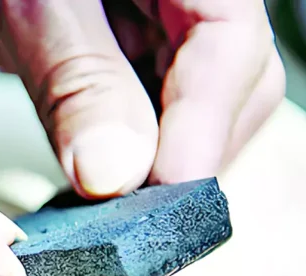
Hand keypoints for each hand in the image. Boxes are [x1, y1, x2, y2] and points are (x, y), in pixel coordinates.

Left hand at [0, 0, 285, 196]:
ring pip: (183, 108)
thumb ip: (75, 74)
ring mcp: (134, 26)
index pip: (230, 35)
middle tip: (139, 218)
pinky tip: (88, 194)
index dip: (207, 116)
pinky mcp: (95, 59)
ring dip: (154, 167)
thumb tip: (117, 170)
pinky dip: (116, 161)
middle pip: (227, 79)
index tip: (168, 186)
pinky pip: (132, 116)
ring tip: (111, 215)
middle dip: (189, 150)